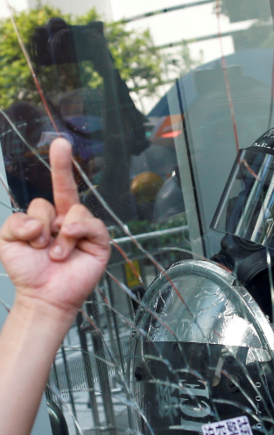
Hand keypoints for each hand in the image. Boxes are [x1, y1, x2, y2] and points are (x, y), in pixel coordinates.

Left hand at [0, 138, 110, 316]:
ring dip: (57, 234)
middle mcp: (69, 218)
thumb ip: (15, 222)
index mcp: (50, 216)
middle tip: (52, 183)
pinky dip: (74, 235)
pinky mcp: (100, 241)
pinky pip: (90, 225)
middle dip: (58, 176)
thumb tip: (42, 222)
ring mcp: (86, 228)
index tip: (60, 143)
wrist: (43, 296)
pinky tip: (65, 250)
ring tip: (53, 254)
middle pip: (65, 190)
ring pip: (73, 210)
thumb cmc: (28, 270)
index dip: (59, 165)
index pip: (53, 189)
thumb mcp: (7, 242)